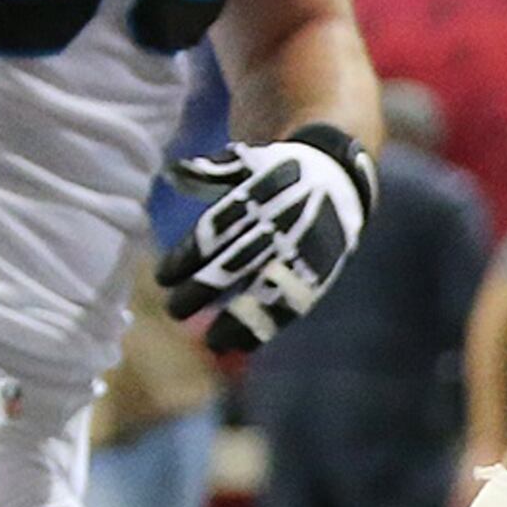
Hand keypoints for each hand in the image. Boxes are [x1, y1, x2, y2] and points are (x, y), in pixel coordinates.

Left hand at [159, 124, 374, 352]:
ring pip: (263, 291)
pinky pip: (293, 304)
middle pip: (234, 264)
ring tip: (212, 342)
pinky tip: (245, 344)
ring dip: (236, 319)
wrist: (342, 177)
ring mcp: (302, 253)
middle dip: (202, 290)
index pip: (216, 230)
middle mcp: (281, 226)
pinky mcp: (320, 274)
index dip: (187, 256)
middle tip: (175, 310)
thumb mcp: (252, 161)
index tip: (163, 278)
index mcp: (260, 196)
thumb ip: (215, 171)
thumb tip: (175, 173)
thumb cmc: (283, 172)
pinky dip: (268, 326)